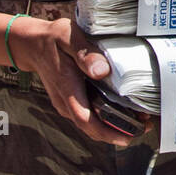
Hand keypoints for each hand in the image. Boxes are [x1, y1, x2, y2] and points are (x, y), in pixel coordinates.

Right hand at [10, 17, 147, 147]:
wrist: (32, 44)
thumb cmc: (52, 39)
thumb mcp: (68, 37)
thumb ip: (85, 53)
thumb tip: (101, 71)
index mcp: (67, 87)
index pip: (85, 119)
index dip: (107, 132)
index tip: (127, 136)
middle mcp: (66, 101)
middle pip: (91, 128)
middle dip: (117, 133)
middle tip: (143, 128)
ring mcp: (67, 103)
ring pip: (90, 124)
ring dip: (113, 127)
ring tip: (138, 121)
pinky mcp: (70, 100)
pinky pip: (88, 116)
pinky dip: (105, 119)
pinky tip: (122, 112)